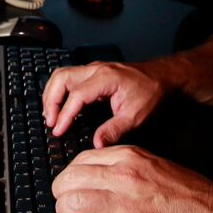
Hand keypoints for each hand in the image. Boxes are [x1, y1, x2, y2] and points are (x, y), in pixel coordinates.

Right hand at [42, 61, 165, 146]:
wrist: (161, 77)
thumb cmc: (151, 93)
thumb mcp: (135, 116)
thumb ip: (114, 130)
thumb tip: (96, 144)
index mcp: (106, 78)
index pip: (77, 95)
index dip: (65, 114)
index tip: (59, 130)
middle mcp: (96, 69)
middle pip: (62, 78)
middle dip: (51, 101)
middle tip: (51, 122)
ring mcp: (93, 68)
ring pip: (61, 75)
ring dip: (52, 94)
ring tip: (51, 116)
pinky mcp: (93, 72)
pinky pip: (68, 77)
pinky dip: (59, 90)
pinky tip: (60, 106)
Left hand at [52, 145, 212, 212]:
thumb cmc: (192, 198)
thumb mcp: (157, 167)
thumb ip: (127, 168)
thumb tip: (100, 175)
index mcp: (130, 157)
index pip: (80, 160)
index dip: (71, 176)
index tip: (72, 186)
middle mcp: (123, 176)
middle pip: (68, 180)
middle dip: (62, 195)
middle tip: (67, 205)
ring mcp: (124, 203)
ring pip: (70, 204)